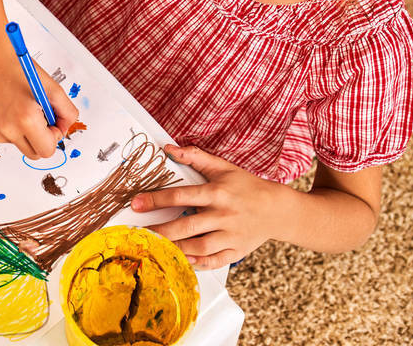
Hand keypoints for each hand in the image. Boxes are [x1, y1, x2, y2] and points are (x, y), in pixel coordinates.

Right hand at [0, 50, 78, 158]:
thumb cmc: (21, 69)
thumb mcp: (53, 88)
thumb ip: (67, 112)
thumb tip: (66, 127)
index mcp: (26, 119)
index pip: (48, 150)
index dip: (55, 136)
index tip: (52, 119)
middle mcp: (8, 129)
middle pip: (36, 154)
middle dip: (44, 138)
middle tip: (43, 115)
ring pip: (24, 147)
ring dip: (31, 135)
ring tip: (27, 109)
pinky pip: (12, 139)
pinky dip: (18, 129)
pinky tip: (15, 110)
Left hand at [131, 144, 282, 267]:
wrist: (276, 209)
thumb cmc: (246, 185)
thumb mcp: (222, 166)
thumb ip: (195, 156)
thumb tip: (168, 148)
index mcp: (216, 192)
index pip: (181, 195)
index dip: (156, 199)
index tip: (136, 203)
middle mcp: (223, 215)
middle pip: (187, 226)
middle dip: (160, 230)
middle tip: (140, 234)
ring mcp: (230, 236)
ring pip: (198, 247)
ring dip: (175, 249)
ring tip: (155, 247)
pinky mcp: (235, 252)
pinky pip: (213, 262)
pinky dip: (196, 264)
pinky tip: (181, 260)